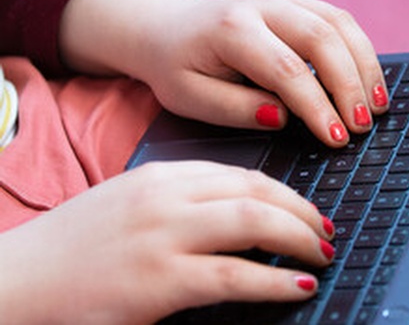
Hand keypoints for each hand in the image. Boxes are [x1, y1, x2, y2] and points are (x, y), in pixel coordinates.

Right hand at [0, 161, 334, 323]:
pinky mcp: (159, 281)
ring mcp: (163, 236)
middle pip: (259, 192)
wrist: (17, 281)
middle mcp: (167, 197)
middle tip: (325, 234)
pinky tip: (299, 286)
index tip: (308, 211)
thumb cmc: (76, 248)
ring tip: (321, 256)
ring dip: (301, 240)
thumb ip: (183, 202)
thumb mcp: (132, 204)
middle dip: (304, 213)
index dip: (287, 194)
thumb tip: (242, 216)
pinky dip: (277, 280)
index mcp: (162, 175)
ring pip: (256, 223)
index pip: (243, 175)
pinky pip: (236, 275)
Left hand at [59, 0, 389, 146]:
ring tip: (377, 109)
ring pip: (339, 24)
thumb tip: (283, 117)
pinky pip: (340, 20)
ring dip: (364, 67)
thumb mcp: (189, 97)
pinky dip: (361, 51)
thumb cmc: (180, 68)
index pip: (286, 69)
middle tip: (362, 127)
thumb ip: (233, 109)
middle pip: (321, 38)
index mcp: (231, 29)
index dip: (316, 106)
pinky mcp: (299, 4)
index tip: (335, 138)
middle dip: (349, 86)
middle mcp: (262, 6)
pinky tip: (370, 82)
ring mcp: (284, 0)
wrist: (170, 28)